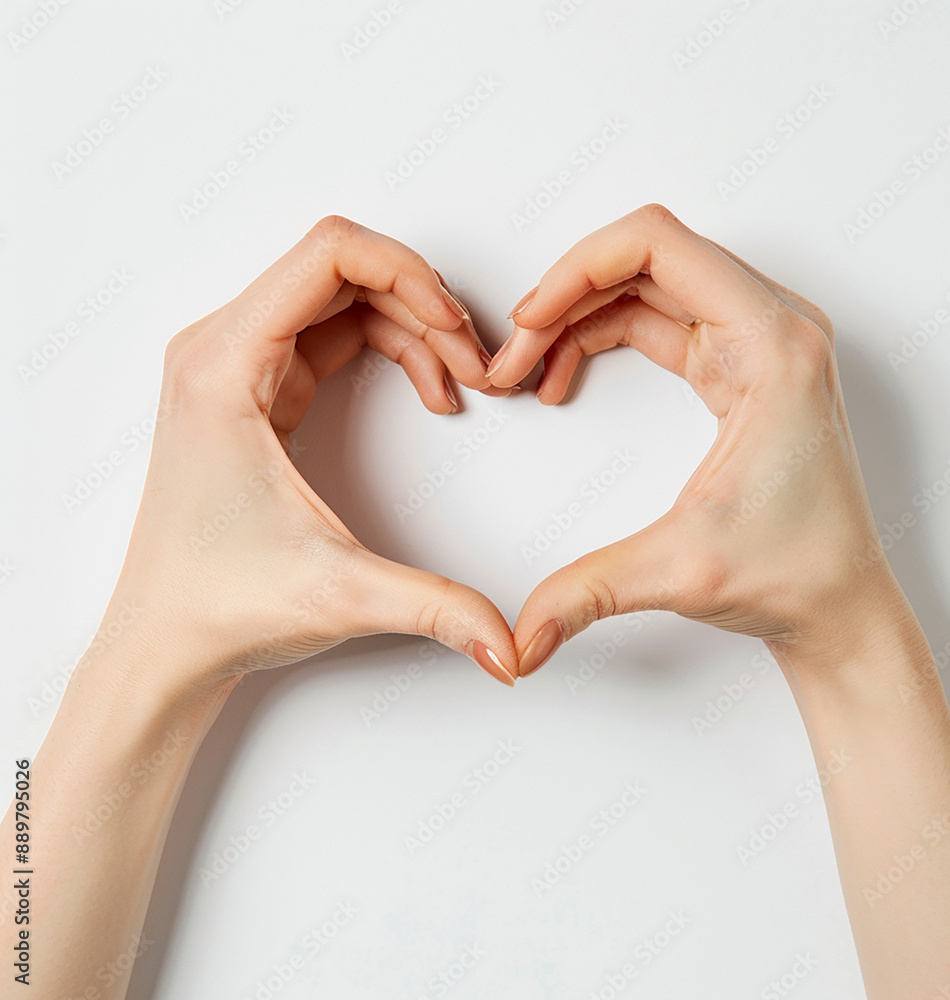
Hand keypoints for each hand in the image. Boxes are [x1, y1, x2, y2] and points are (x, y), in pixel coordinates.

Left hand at [97, 216, 516, 690]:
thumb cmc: (216, 602)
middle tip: (475, 367)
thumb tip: (509, 642)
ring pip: (345, 300)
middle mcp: (222, 349)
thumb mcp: (340, 594)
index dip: (410, 274)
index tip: (458, 330)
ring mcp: (238, 366)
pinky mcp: (257, 390)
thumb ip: (437, 608)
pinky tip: (428, 393)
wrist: (165, 640)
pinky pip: (334, 334)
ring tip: (461, 385)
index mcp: (224, 366)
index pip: (328, 252)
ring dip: (415, 329)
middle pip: (345, 270)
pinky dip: (393, 350)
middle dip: (425, 307)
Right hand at [488, 204, 909, 675]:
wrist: (839, 603)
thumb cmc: (798, 571)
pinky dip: (597, 338)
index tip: (526, 320)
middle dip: (564, 297)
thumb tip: (517, 635)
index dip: (574, 268)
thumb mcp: (680, 571)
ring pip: (643, 285)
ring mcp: (755, 341)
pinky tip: (562, 378)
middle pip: (643, 257)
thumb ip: (585, 592)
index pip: (658, 244)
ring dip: (574, 317)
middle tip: (513, 356)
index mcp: (772, 344)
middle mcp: (770, 325)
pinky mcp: (736, 365)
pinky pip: (653, 319)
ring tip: (525, 369)